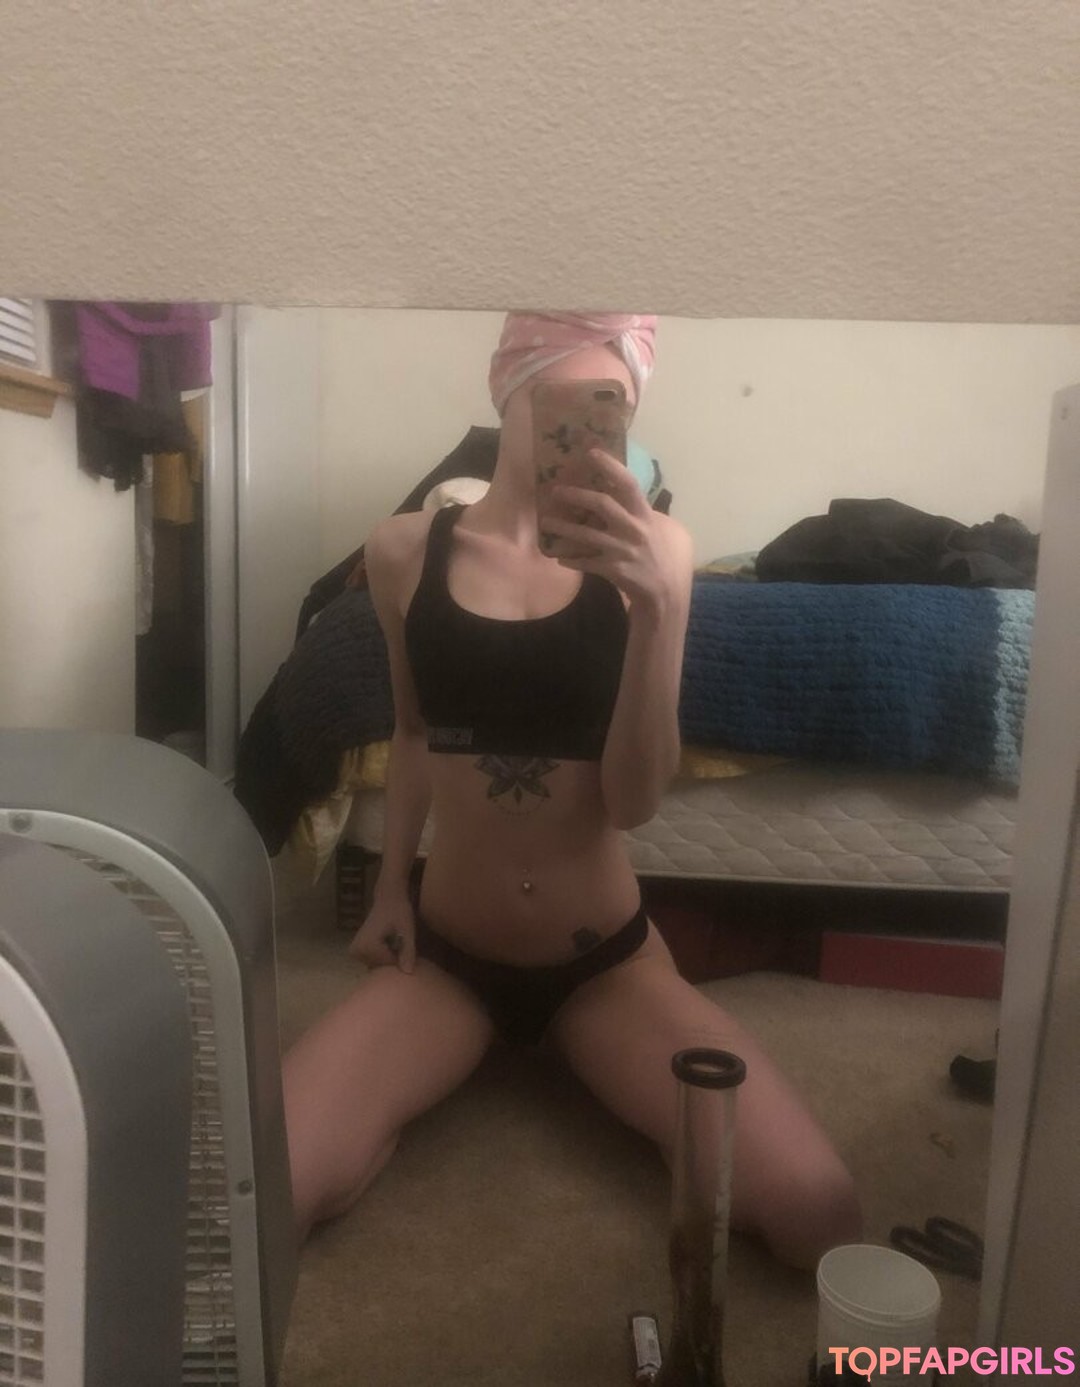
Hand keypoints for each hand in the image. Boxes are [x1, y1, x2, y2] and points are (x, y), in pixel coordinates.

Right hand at [347, 895, 416, 973]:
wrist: (388, 899)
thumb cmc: (399, 911)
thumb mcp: (407, 930)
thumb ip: (408, 951)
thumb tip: (408, 973)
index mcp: (368, 946)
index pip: (391, 965)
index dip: (403, 957)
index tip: (407, 942)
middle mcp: (357, 951)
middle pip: (382, 967)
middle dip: (395, 958)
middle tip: (401, 940)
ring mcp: (354, 952)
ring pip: (378, 966)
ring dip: (389, 957)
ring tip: (394, 940)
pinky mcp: (355, 952)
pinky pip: (373, 961)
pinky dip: (383, 956)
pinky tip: (389, 943)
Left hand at [542, 448, 692, 614]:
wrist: (664, 592)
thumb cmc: (659, 556)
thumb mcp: (658, 528)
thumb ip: (640, 511)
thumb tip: (619, 491)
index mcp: (644, 515)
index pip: (628, 484)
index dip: (610, 466)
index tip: (591, 453)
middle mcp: (633, 529)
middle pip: (601, 504)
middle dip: (575, 495)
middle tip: (555, 491)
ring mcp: (622, 550)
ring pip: (586, 535)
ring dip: (563, 528)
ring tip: (545, 523)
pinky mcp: (613, 570)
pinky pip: (585, 562)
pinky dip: (570, 559)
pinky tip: (558, 556)